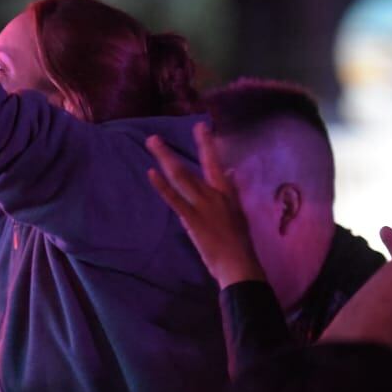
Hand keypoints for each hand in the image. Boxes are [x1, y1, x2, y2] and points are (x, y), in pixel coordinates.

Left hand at [146, 123, 264, 287]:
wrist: (238, 263)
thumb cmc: (239, 241)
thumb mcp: (239, 212)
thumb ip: (232, 190)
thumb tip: (230, 173)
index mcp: (226, 193)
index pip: (215, 163)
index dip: (207, 144)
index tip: (200, 127)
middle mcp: (214, 194)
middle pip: (192, 166)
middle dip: (171, 152)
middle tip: (154, 137)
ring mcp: (202, 205)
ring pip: (181, 176)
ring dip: (165, 159)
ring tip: (152, 144)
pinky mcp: (192, 218)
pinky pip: (174, 198)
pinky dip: (162, 185)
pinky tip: (152, 172)